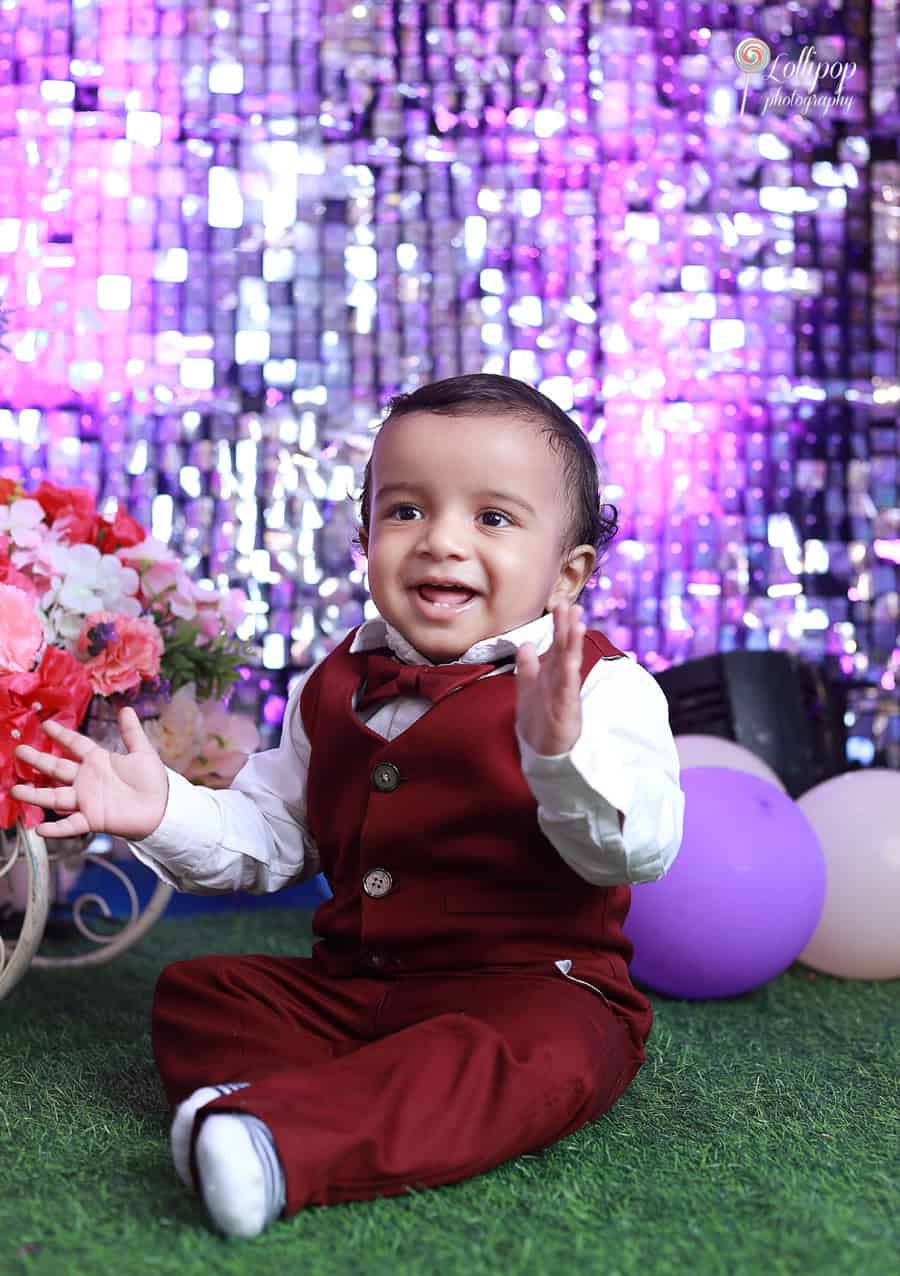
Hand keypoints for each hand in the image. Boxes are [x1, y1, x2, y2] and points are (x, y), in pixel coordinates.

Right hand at [10, 708, 168, 840]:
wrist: (163, 808)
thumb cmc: (153, 781)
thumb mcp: (143, 753)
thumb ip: (132, 733)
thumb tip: (127, 709)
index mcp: (98, 761)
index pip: (75, 744)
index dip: (61, 735)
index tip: (46, 724)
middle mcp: (87, 779)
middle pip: (57, 768)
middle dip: (38, 760)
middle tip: (19, 751)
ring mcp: (87, 800)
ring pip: (55, 796)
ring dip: (35, 794)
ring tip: (15, 790)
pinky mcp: (92, 819)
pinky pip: (71, 825)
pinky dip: (56, 828)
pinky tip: (39, 829)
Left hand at [515, 600, 585, 755]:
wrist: (542, 752)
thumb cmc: (539, 721)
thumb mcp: (530, 688)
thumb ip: (528, 666)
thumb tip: (527, 643)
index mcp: (552, 674)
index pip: (557, 645)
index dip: (559, 626)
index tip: (562, 604)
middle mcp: (560, 681)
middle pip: (564, 649)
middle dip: (567, 627)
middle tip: (571, 605)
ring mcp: (564, 694)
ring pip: (569, 664)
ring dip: (572, 645)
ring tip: (577, 624)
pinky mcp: (566, 710)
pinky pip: (567, 689)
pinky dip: (569, 674)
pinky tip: (572, 660)